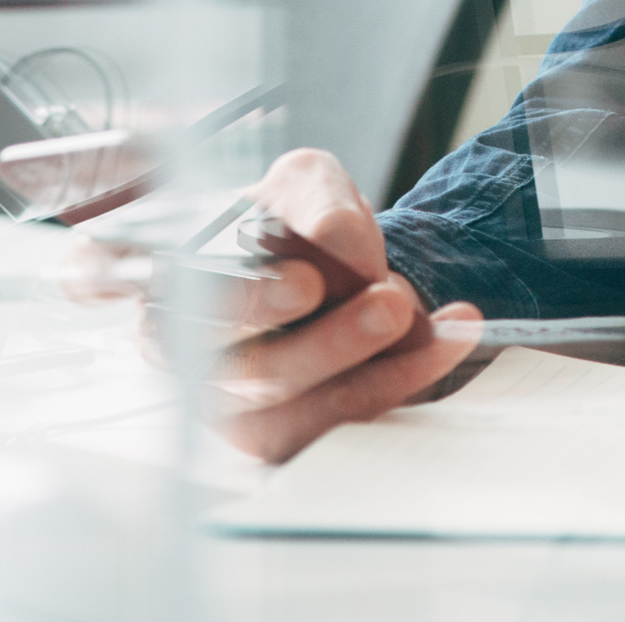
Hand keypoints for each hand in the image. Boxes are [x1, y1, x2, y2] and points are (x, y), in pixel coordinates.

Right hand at [174, 149, 482, 463]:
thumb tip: (335, 240)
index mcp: (174, 297)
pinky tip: (450, 337)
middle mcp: (198, 368)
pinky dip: (407, 379)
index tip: (309, 283)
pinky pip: (350, 422)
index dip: (251, 301)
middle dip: (332, 341)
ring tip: (428, 318)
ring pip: (310, 409)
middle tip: (392, 304)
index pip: (197, 313)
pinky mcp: (292, 438)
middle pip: (259, 372)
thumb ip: (315, 201)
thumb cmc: (293, 221)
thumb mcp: (303, 185)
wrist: (325, 264)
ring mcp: (242, 414)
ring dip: (380, 367)